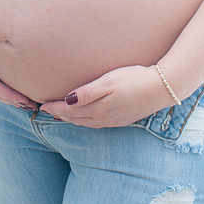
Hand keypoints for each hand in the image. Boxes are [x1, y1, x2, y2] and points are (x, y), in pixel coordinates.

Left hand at [39, 65, 171, 127]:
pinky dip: (85, 121)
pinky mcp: (122, 119)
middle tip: (47, 110)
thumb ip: (87, 92)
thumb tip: (67, 100)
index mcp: (97, 109)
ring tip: (62, 114)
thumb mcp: (108, 82)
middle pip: (76, 119)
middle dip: (60, 115)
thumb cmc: (134, 79)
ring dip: (72, 119)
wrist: (161, 88)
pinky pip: (97, 124)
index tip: (42, 105)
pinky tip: (86, 117)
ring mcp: (113, 121)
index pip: (69, 111)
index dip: (55, 108)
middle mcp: (103, 118)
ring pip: (86, 123)